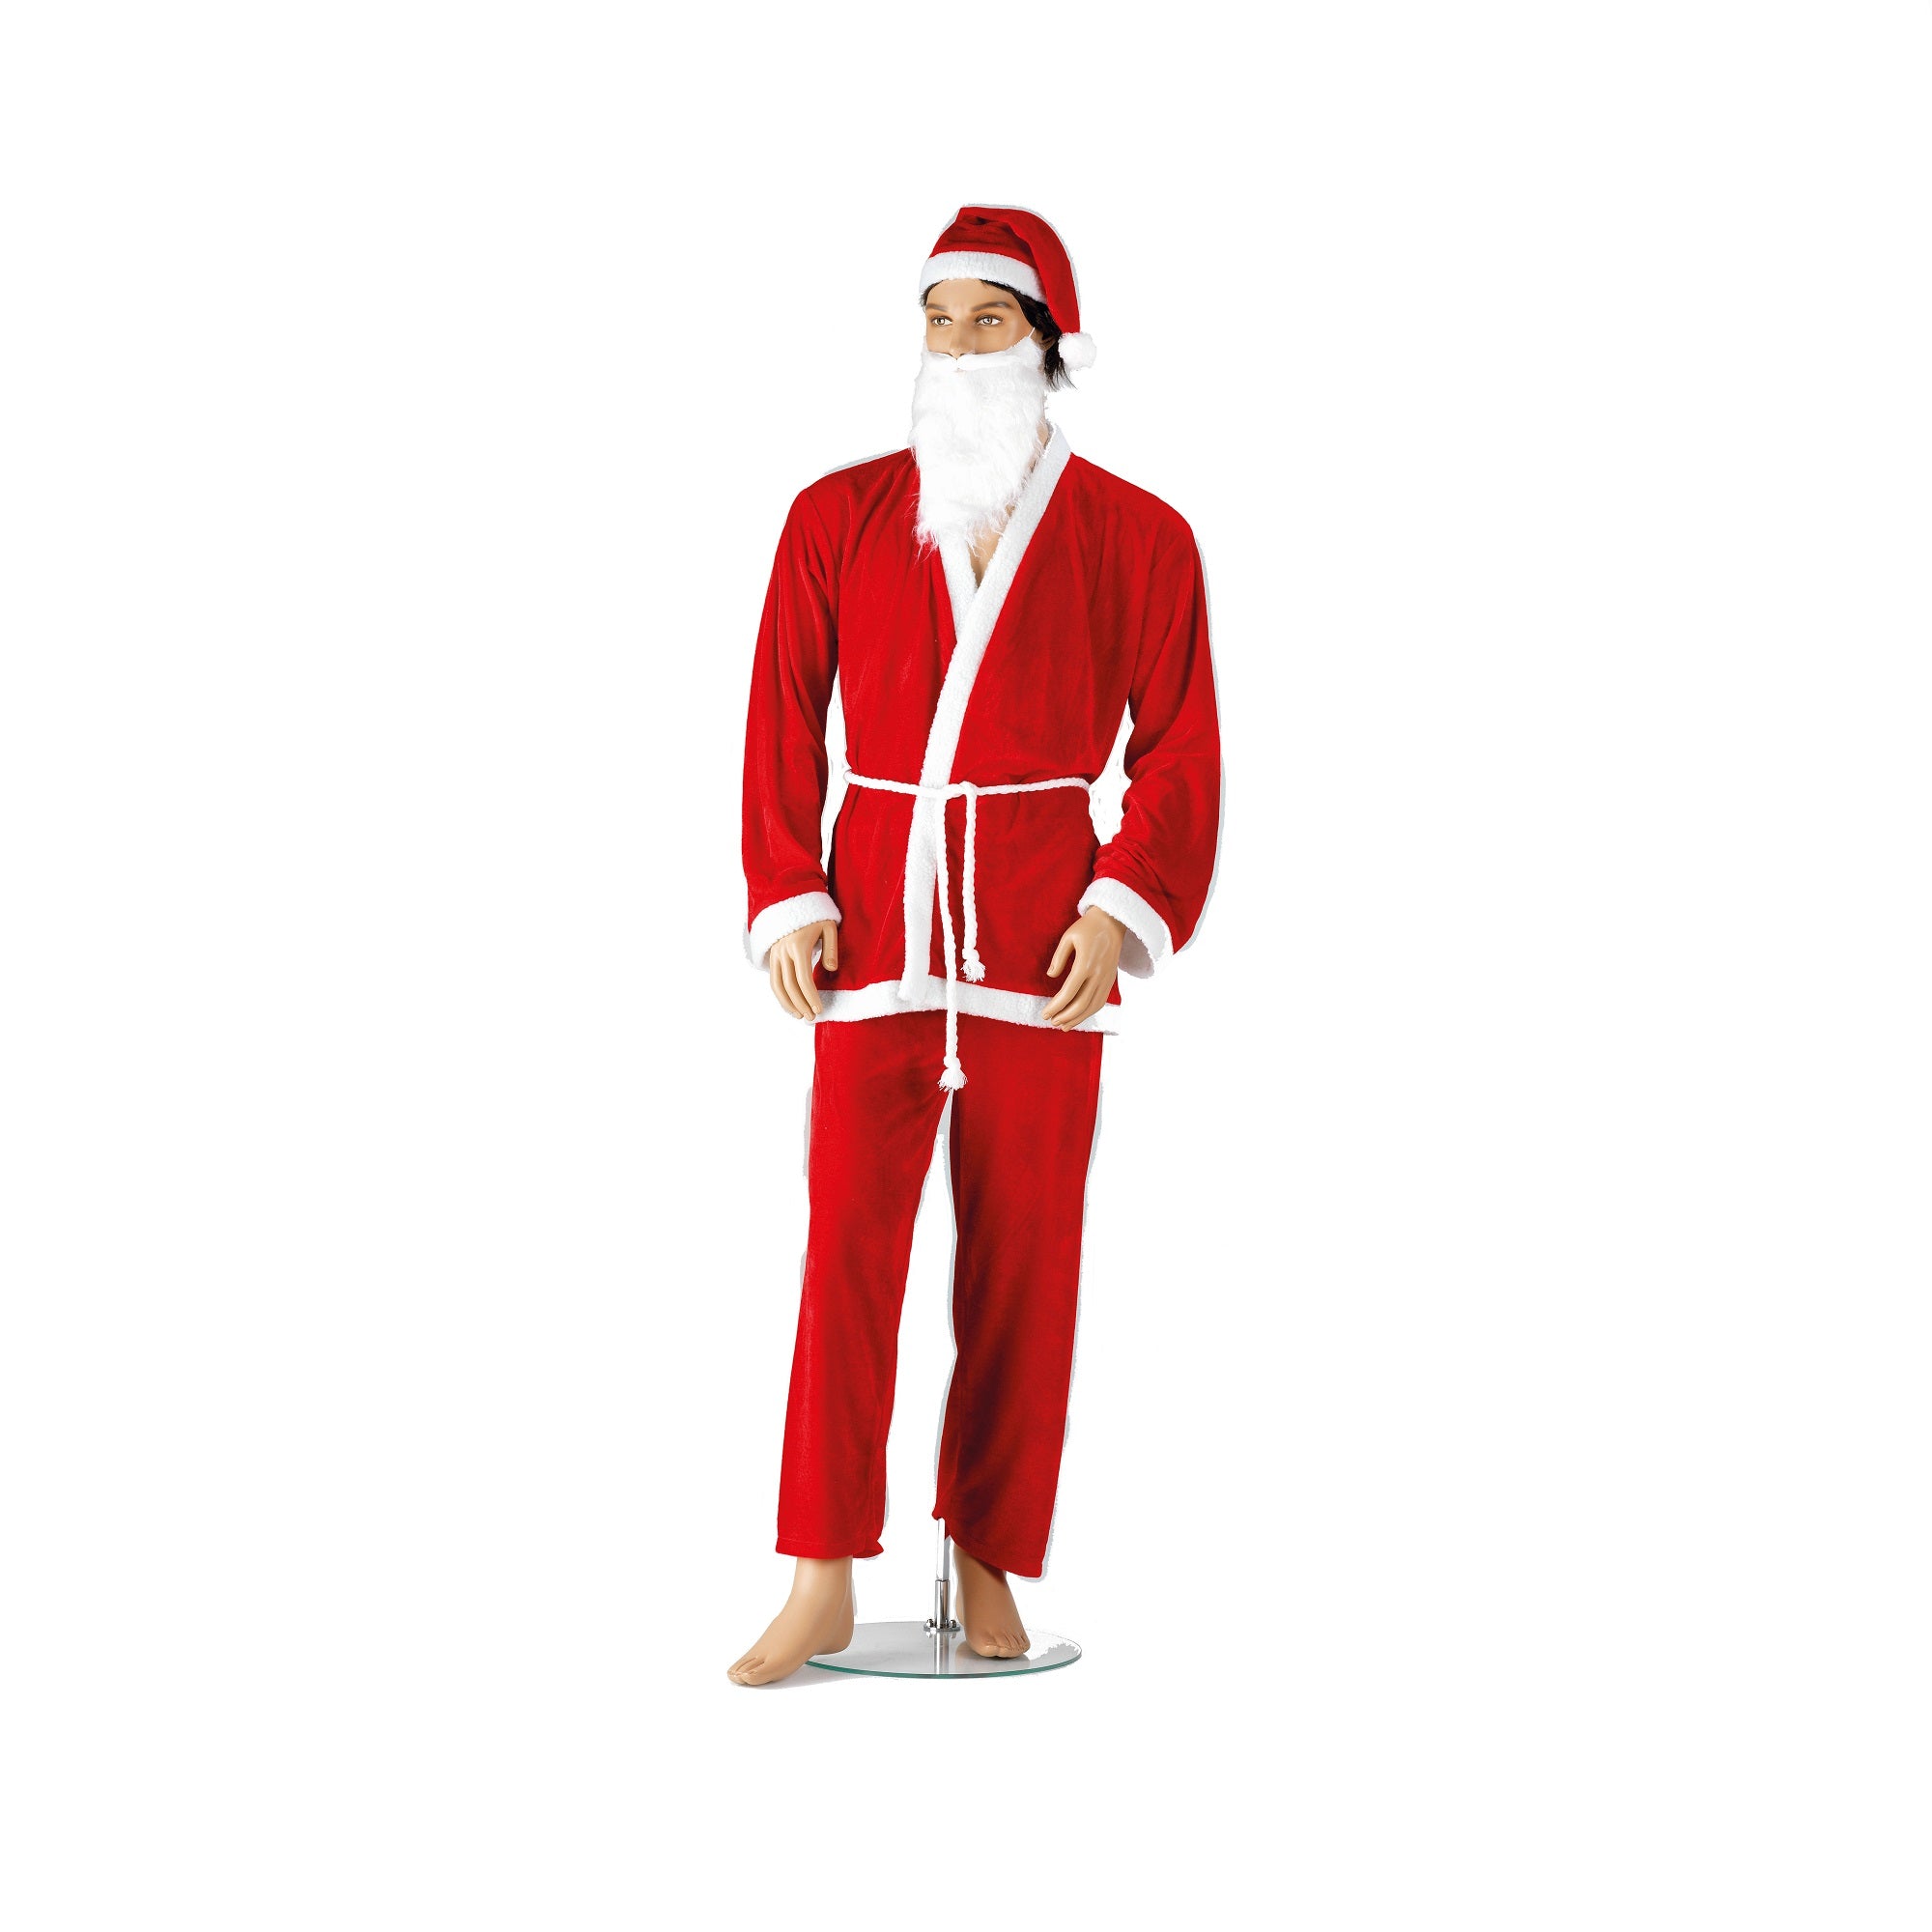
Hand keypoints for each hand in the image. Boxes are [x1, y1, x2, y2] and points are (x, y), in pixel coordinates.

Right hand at [768, 920, 838, 1018]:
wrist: (792, 901)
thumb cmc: (816, 916)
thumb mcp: (828, 926)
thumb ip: (831, 948)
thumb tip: (830, 969)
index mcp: (798, 945)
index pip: (803, 978)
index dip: (811, 996)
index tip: (819, 1009)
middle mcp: (783, 951)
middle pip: (789, 985)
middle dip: (801, 1004)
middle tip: (812, 1017)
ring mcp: (775, 954)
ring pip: (776, 985)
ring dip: (787, 1003)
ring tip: (800, 1015)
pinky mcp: (772, 956)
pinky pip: (773, 980)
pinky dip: (780, 995)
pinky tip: (790, 1005)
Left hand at [1042, 907, 1124, 1029]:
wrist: (1113, 921)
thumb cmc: (1087, 927)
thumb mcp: (1068, 937)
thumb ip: (1058, 958)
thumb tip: (1051, 976)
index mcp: (1085, 964)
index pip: (1069, 992)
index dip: (1056, 1006)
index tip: (1045, 1013)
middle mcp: (1098, 974)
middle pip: (1081, 1003)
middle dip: (1065, 1016)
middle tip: (1052, 1022)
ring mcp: (1107, 978)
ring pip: (1093, 1006)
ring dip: (1078, 1018)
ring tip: (1064, 1026)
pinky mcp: (1111, 979)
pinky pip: (1101, 1000)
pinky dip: (1090, 1012)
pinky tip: (1079, 1016)